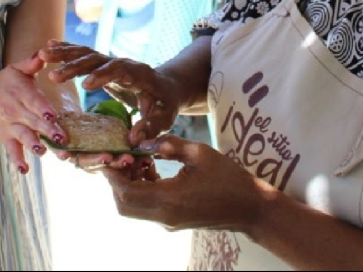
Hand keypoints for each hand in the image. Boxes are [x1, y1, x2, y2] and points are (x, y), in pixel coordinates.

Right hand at [0, 52, 67, 174]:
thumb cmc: (4, 83)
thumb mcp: (16, 70)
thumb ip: (31, 63)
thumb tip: (44, 52)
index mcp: (22, 93)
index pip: (34, 101)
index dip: (43, 108)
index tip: (53, 115)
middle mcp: (17, 111)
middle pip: (33, 122)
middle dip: (47, 130)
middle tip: (61, 138)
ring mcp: (11, 126)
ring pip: (24, 137)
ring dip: (33, 145)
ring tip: (41, 152)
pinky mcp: (6, 138)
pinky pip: (12, 150)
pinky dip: (17, 161)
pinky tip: (24, 170)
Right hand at [39, 40, 178, 144]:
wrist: (166, 85)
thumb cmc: (165, 104)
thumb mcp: (164, 117)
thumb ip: (151, 127)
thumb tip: (134, 140)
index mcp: (138, 73)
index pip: (119, 70)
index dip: (104, 76)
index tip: (86, 85)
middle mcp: (122, 63)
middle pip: (97, 59)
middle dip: (75, 66)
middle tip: (53, 76)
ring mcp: (110, 61)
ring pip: (85, 53)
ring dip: (64, 54)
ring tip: (42, 56)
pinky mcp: (102, 63)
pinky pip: (81, 54)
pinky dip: (65, 50)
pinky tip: (48, 47)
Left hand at [102, 134, 260, 231]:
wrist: (250, 208)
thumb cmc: (228, 177)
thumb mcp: (199, 153)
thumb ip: (169, 145)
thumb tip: (145, 141)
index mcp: (168, 199)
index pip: (125, 192)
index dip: (113, 174)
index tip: (112, 155)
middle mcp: (164, 215)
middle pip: (123, 205)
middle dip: (117, 180)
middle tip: (127, 156)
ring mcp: (168, 221)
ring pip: (133, 208)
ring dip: (129, 184)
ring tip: (143, 159)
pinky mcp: (173, 221)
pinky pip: (146, 207)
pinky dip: (141, 189)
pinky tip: (153, 168)